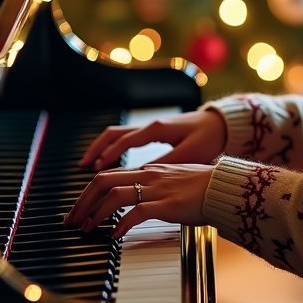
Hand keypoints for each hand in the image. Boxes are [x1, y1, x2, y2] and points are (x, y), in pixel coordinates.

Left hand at [63, 163, 214, 235]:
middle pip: (103, 181)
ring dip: (94, 213)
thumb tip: (138, 204)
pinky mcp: (167, 204)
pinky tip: (114, 234)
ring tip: (86, 229)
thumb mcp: (173, 182)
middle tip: (71, 220)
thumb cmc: (203, 188)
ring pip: (114, 195)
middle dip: (82, 202)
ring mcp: (157, 189)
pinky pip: (137, 212)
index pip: (108, 176)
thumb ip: (154, 189)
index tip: (78, 209)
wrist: (225, 187)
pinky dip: (121, 223)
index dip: (88, 192)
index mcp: (148, 170)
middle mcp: (148, 176)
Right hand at [78, 108, 227, 169]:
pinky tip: (108, 163)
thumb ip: (164, 165)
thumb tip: (140, 177)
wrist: (222, 124)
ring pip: (116, 135)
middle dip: (95, 151)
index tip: (94, 171)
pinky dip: (111, 149)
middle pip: (113, 135)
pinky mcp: (153, 133)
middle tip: (81, 169)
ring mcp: (150, 128)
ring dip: (100, 149)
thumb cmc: (209, 138)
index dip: (108, 156)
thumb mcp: (188, 154)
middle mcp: (149, 126)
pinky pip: (124, 139)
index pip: (124, 141)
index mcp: (156, 129)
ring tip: (86, 166)